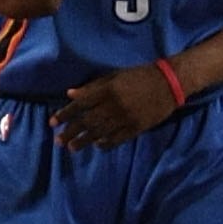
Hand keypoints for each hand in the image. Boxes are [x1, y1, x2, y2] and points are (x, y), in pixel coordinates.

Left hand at [51, 64, 176, 148]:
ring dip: (84, 141)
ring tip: (71, 148)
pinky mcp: (137, 127)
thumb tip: (71, 94)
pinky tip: (96, 146)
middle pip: (87, 121)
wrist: (169, 83)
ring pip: (99, 133)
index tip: (53, 122)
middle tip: (58, 141)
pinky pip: (117, 139)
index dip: (65, 114)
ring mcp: (126, 119)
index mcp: (108, 90)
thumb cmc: (139, 76)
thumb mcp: (115, 75)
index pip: (80, 104)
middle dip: (70, 132)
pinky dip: (105, 143)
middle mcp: (114, 106)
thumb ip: (92, 86)